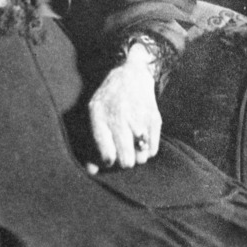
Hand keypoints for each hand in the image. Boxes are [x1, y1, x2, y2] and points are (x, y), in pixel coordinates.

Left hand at [86, 44, 161, 171]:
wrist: (131, 74)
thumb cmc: (108, 98)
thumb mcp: (94, 114)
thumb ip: (92, 144)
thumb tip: (92, 172)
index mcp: (101, 117)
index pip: (107, 156)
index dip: (106, 161)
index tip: (107, 156)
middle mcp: (121, 119)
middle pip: (126, 161)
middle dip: (123, 161)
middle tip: (121, 151)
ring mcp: (140, 120)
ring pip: (141, 159)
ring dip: (136, 156)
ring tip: (130, 144)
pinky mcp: (155, 121)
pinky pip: (152, 151)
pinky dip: (147, 150)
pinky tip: (140, 139)